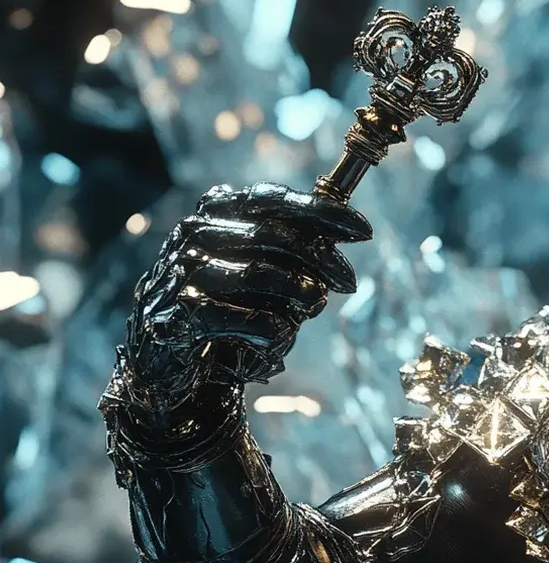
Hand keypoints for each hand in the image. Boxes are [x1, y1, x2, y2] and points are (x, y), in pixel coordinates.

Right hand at [122, 182, 370, 413]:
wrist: (170, 362)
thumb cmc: (227, 307)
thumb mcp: (263, 270)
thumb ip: (296, 252)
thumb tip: (344, 235)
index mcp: (218, 211)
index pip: (277, 200)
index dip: (325, 213)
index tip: (364, 231)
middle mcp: (197, 232)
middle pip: (277, 236)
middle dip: (324, 260)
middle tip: (350, 282)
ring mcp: (183, 270)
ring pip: (261, 275)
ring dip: (300, 294)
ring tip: (314, 306)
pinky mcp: (177, 312)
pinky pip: (242, 319)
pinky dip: (271, 331)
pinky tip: (279, 340)